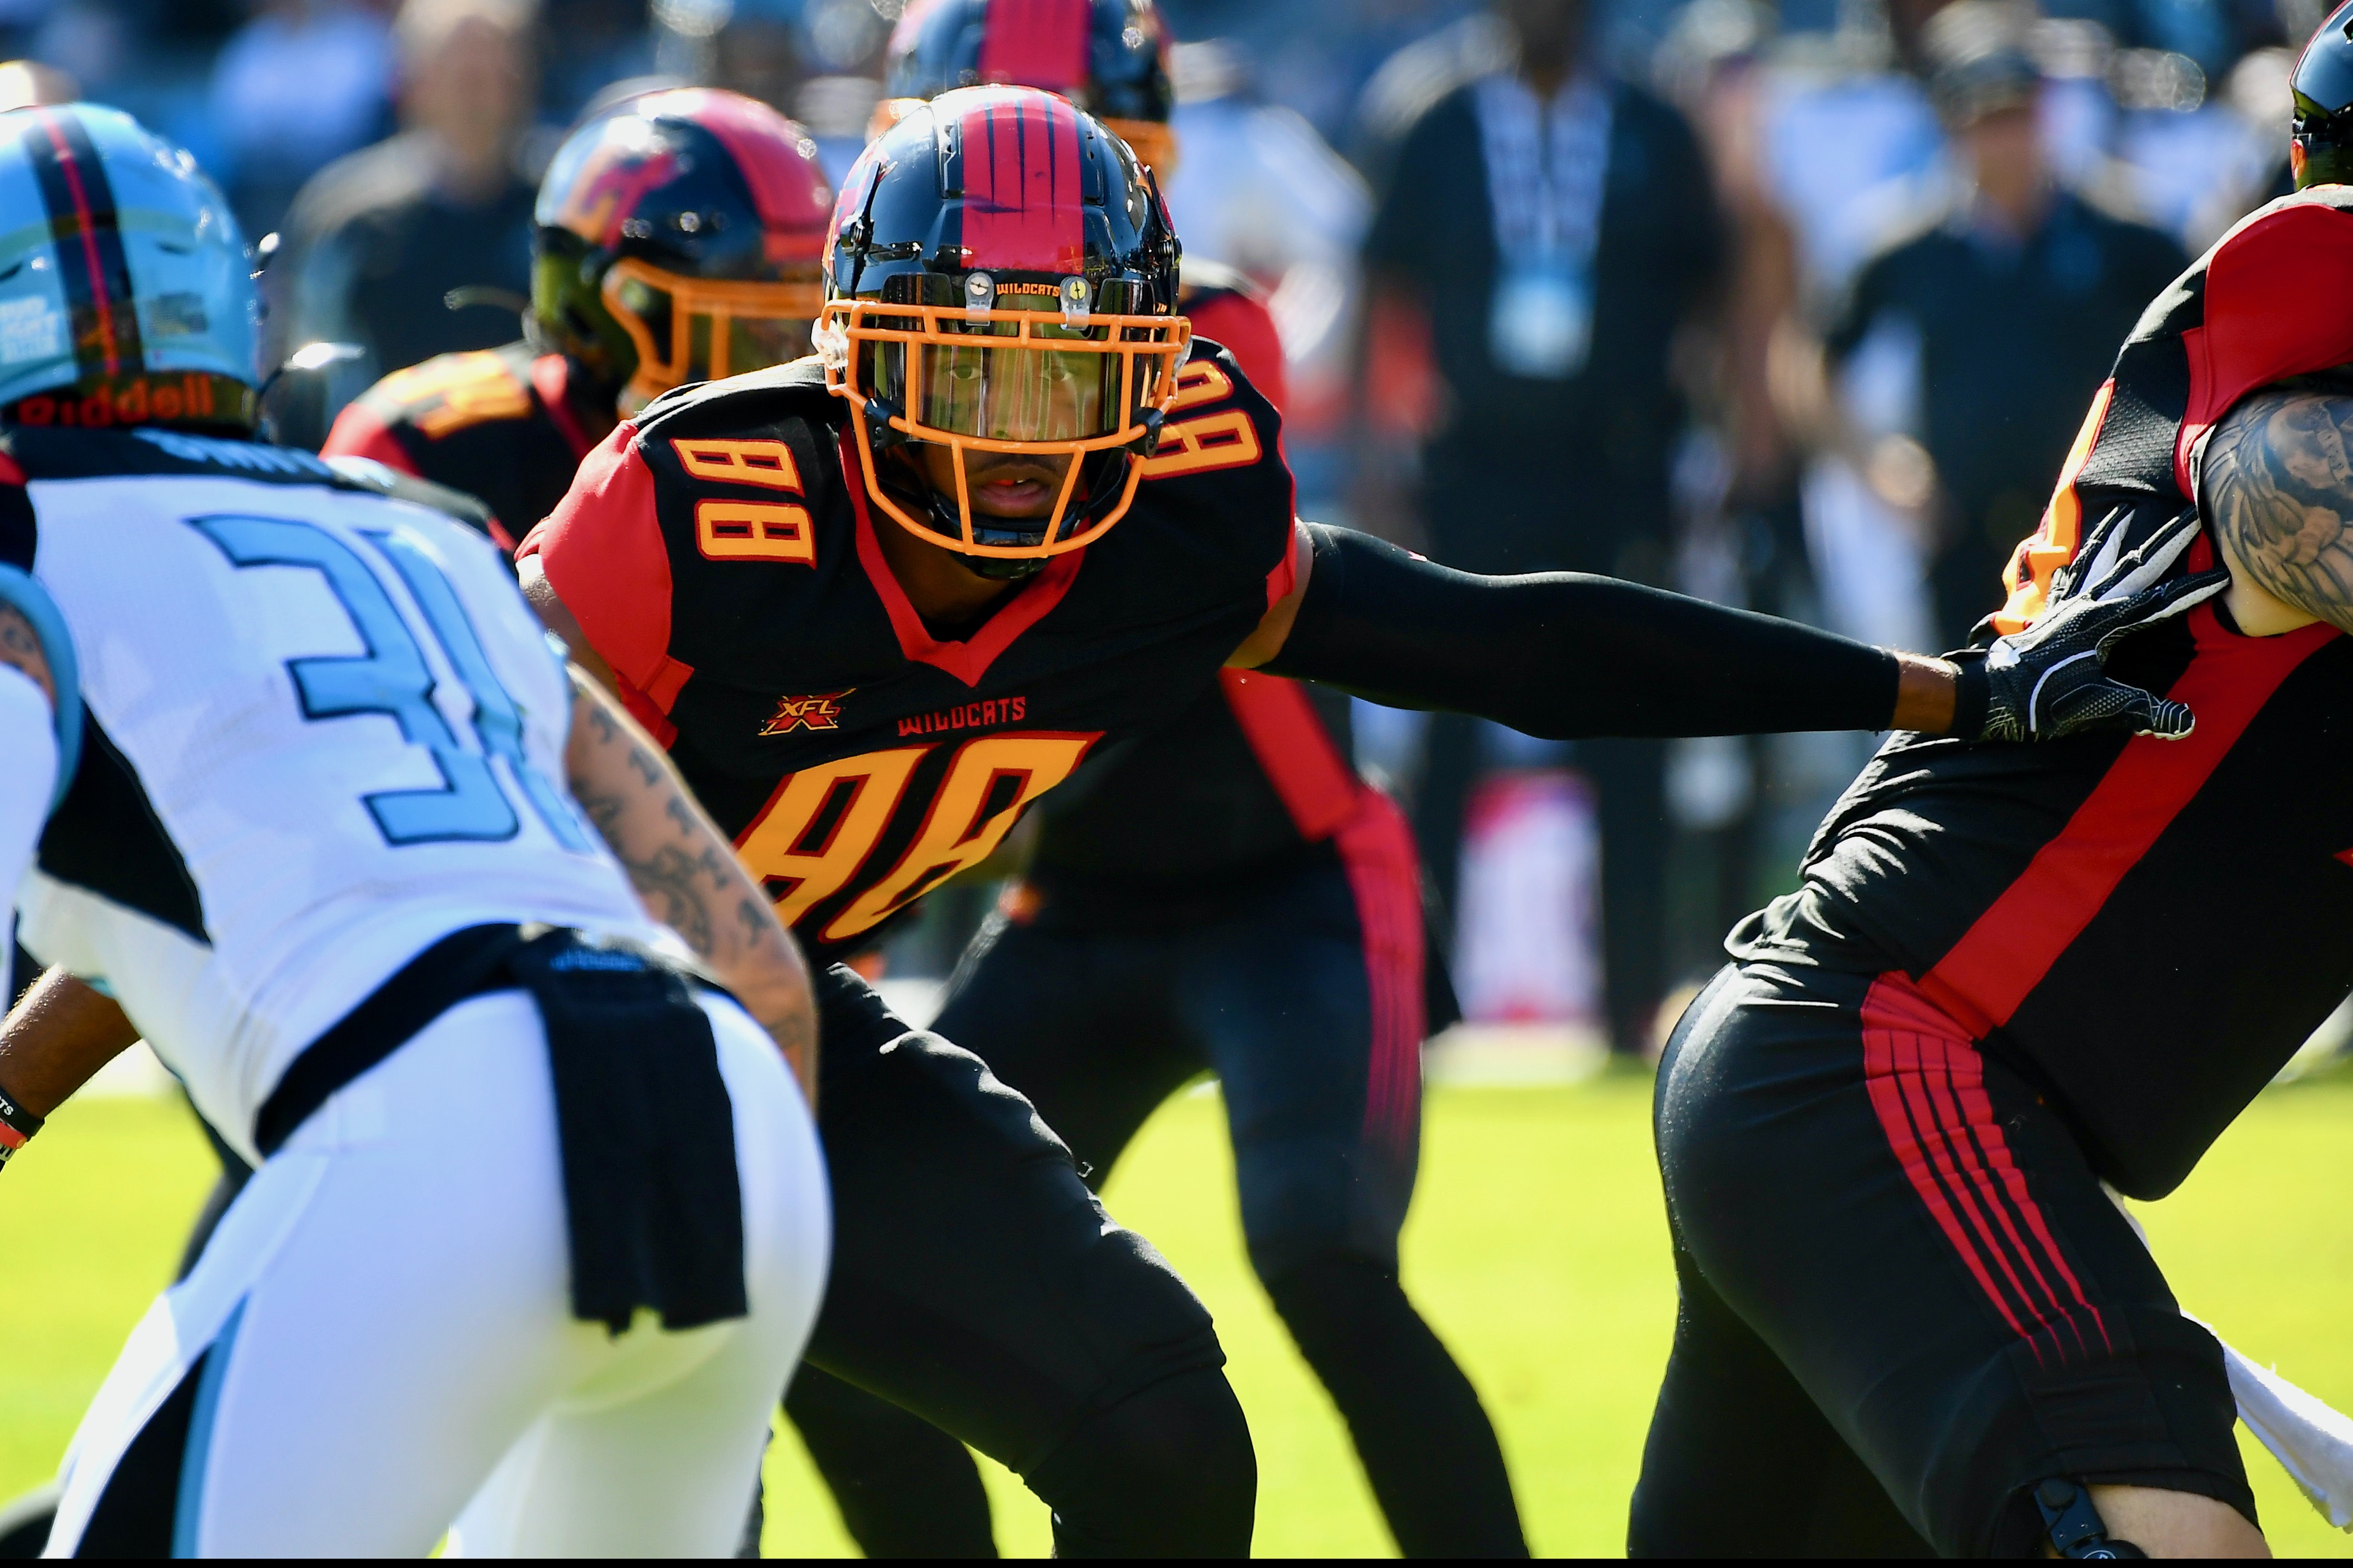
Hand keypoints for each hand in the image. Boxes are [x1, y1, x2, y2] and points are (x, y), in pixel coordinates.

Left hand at [1959, 514, 2227, 742]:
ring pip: (2097, 561)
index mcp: (2103, 623)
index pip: (2160, 602)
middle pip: (2135, 567)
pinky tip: (2076, 550)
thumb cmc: (2039, 701)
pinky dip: (2078, 559)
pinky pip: (2068, 576)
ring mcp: (2066, 607)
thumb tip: (2185, 722)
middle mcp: (2086, 606)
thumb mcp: (2094, 707)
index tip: (2225, 574)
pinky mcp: (2050, 614)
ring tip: (2125, 510)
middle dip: (2166, 541)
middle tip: (2191, 513)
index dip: (2194, 590)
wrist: (1989, 696)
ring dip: (2115, 536)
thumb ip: (2140, 710)